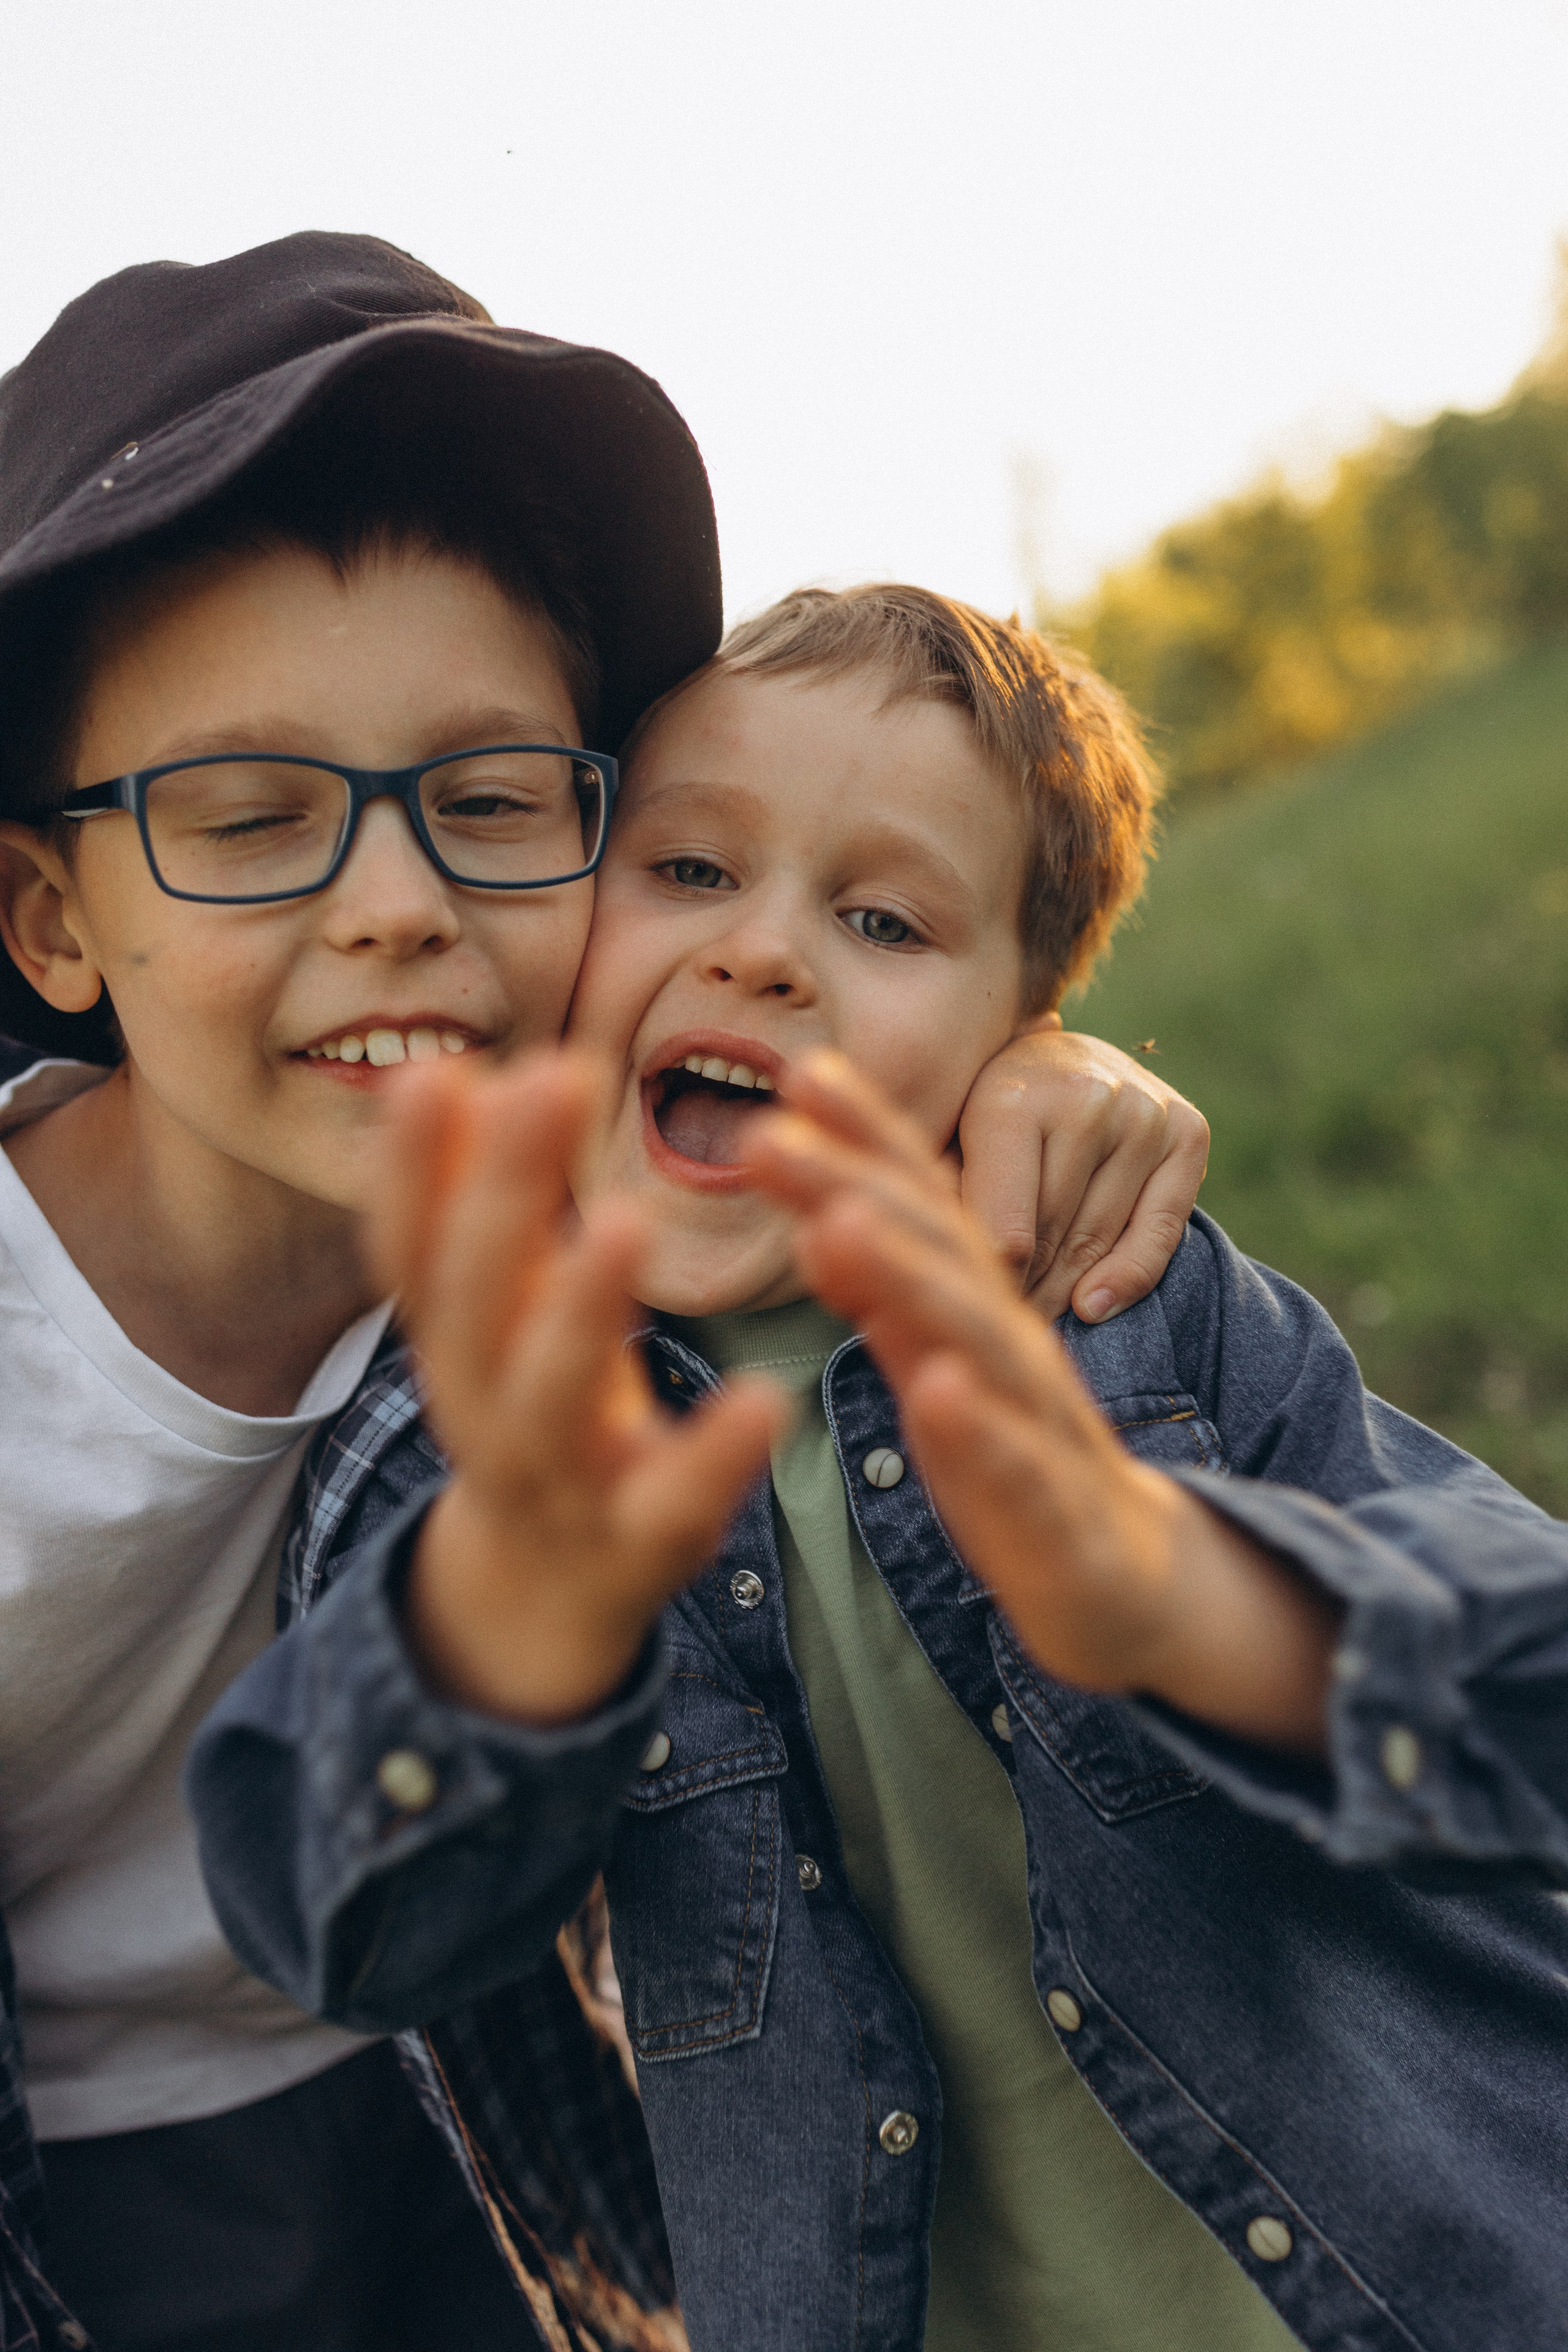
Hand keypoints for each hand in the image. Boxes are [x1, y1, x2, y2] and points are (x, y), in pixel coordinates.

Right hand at [365, 1051, 787, 1725]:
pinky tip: (765, 1397)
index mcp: (451, 1344)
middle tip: (554, 1077)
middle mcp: (483, 1408)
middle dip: (505, 1191)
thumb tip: (432, 1072)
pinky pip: (672, 1501)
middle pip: (473, 1302)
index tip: (435, 1068)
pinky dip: (714, 1453)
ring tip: (623, 1217)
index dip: (412, 1167)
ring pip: (547, 1401)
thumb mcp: (493, 1313)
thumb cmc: (534, 1412)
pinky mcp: (642, 1541)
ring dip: (578, 1308)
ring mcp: (557, 1481)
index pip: (411, 1248)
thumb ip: (470, 1206)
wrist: (545, 1593)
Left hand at [743, 1052, 1335, 1754]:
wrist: (1121, 1575)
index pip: (920, 1203)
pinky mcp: (1054, 1508)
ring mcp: (1036, 1420)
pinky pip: (1016, 1463)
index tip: (797, 1071)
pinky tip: (933, 1390)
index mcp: (973, 1305)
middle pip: (937, 1247)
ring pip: (974, 1337)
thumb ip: (887, 1297)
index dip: (862, 1136)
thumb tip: (822, 1219)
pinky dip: (973, 1426)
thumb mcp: (935, 1364)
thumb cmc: (1007, 1456)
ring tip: (836, 1227)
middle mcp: (1008, 1342)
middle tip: (770, 1132)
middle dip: (852, 1184)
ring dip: (908, 1277)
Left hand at [957, 1016, 1208, 1323]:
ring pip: (1101, 1239)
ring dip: (1066, 1292)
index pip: (1008, 1233)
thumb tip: (947, 1274)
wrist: (1051, 1057)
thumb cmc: (980, 1111)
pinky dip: (1129, 1278)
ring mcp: (1144, 1114)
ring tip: (1036, 1319)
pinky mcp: (1186, 1130)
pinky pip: (1161, 1230)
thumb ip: (942, 1200)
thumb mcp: (943, 1143)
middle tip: (1001, 1327)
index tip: (974, 1317)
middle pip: (1054, 1239)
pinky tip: (1093, 1307)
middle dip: (1026, 1293)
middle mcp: (1088, 1100)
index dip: (992, 1286)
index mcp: (1013, 1100)